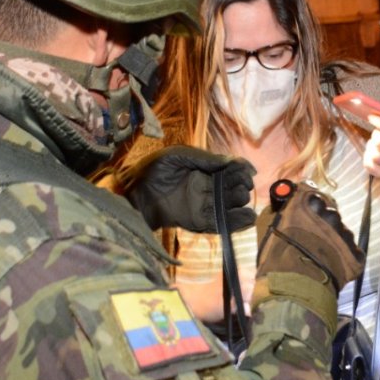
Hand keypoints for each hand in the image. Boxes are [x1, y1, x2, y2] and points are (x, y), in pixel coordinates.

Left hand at [121, 146, 255, 231]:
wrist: (130, 193)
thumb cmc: (151, 169)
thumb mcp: (178, 156)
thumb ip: (205, 159)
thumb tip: (232, 162)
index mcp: (202, 170)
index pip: (228, 170)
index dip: (240, 170)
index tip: (249, 171)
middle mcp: (204, 187)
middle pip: (231, 189)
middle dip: (241, 188)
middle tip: (243, 188)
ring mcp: (200, 205)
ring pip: (227, 207)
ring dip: (241, 207)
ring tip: (248, 206)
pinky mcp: (195, 222)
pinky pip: (217, 223)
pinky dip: (233, 223)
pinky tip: (246, 220)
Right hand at [256, 183, 363, 292]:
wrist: (294, 284)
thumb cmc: (276, 252)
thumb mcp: (266, 223)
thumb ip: (278, 207)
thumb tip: (282, 200)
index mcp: (310, 201)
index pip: (311, 190)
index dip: (305, 198)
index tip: (301, 207)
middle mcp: (331, 213)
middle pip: (329, 208)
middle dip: (320, 218)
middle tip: (309, 234)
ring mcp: (345, 233)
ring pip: (340, 230)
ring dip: (331, 237)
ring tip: (318, 253)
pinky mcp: (355, 253)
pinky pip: (349, 250)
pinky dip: (341, 255)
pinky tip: (329, 264)